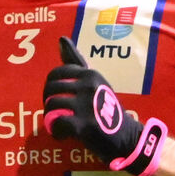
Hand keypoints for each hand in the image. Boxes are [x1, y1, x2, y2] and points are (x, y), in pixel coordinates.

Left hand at [42, 37, 166, 175]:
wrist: (126, 137)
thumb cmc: (106, 109)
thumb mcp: (94, 82)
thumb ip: (76, 62)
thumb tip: (61, 38)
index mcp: (89, 74)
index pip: (55, 74)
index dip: (50, 88)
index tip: (57, 99)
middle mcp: (88, 85)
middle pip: (51, 90)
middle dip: (48, 103)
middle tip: (56, 113)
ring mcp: (87, 105)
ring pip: (52, 105)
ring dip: (51, 118)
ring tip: (59, 125)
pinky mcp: (84, 125)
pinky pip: (57, 123)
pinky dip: (56, 131)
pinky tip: (63, 135)